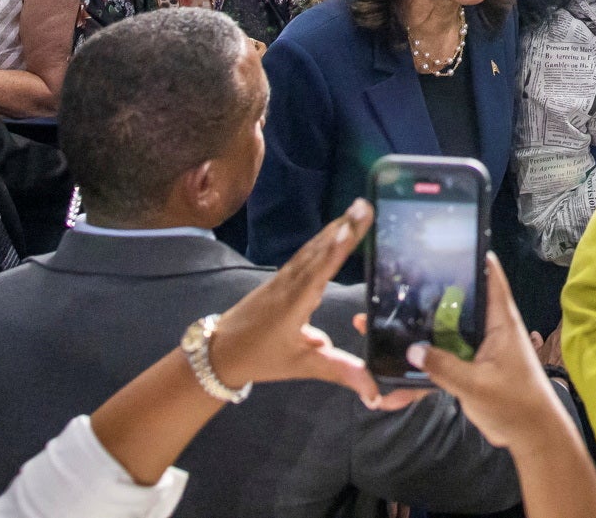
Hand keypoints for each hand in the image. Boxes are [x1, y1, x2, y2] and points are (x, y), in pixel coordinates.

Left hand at [204, 200, 385, 405]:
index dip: (338, 247)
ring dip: (334, 228)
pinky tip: (334, 230)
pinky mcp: (281, 278)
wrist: (219, 352)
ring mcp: (283, 278)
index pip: (321, 269)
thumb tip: (376, 390)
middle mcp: (290, 284)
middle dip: (343, 227)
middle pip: (319, 250)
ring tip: (356, 209)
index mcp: (295, 303)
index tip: (354, 223)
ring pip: (312, 248)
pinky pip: (305, 254)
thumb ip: (339, 371)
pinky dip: (323, 239)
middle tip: (365, 204)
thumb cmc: (260, 358)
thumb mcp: (301, 366)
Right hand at [403, 254, 571, 443]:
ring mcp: (476, 349)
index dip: (470, 256)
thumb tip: (411, 349)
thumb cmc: (517, 404)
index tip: (443, 241)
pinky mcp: (468, 370)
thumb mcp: (477, 385)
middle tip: (391, 287)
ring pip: (440, 336)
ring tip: (376, 328)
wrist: (531, 437)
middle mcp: (488, 329)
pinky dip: (419, 374)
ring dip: (414, 337)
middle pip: (454, 304)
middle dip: (424, 298)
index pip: (489, 276)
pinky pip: (439, 364)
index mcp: (500, 321)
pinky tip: (392, 391)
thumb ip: (444, 367)